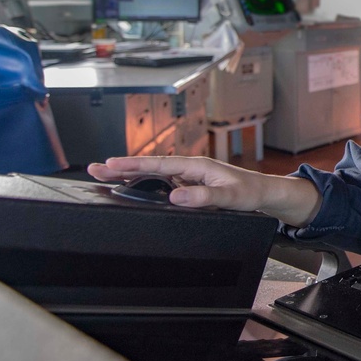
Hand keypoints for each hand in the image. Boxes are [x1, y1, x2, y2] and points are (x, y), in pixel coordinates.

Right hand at [87, 156, 320, 225]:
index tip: (111, 163)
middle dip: (122, 166)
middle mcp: (191, 169)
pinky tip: (130, 186)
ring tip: (104, 175)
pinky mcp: (191, 186)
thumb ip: (204, 196)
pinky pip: (162, 183)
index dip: (134, 164)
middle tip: (94, 168)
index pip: (160, 164)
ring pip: (154, 175)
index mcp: (198, 166)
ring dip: (130, 174)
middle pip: (151, 166)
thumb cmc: (251, 193)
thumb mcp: (230, 197)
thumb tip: (176, 196)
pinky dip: (144, 183)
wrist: (265, 195)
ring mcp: (189, 177)